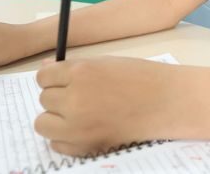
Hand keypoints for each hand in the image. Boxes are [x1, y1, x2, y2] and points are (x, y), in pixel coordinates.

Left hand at [35, 57, 174, 155]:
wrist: (166, 102)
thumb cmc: (140, 79)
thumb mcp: (105, 63)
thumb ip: (73, 68)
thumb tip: (43, 71)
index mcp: (80, 72)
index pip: (43, 77)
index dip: (54, 79)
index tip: (65, 82)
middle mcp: (75, 99)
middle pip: (44, 99)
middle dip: (59, 98)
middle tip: (81, 97)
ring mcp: (78, 126)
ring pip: (43, 123)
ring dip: (57, 118)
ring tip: (79, 114)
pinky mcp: (85, 146)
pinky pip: (56, 144)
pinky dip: (66, 138)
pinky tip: (85, 129)